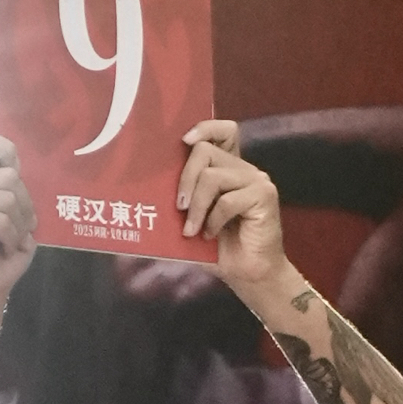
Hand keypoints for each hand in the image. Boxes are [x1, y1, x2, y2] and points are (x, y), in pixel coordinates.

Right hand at [0, 133, 36, 304]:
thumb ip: (16, 190)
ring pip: (8, 199)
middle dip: (26, 206)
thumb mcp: (16, 216)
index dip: (5, 150)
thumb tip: (18, 173)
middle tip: (20, 229)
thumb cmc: (1, 254)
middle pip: (10, 176)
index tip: (17, 174)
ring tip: (10, 240)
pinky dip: (11, 238)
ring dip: (18, 226)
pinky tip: (2, 247)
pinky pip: (1, 219)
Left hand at [177, 120, 287, 290]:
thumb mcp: (191, 221)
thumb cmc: (218, 249)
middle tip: (179, 207)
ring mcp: (256, 181)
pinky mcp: (264, 197)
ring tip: (191, 229)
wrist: (248, 275)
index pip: (223, 131)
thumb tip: (138, 196)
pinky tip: (210, 235)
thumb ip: (179, 201)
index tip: (184, 141)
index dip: (204, 128)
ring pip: (213, 176)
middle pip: (206, 151)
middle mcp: (244, 169)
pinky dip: (213, 220)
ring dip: (196, 206)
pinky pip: (228, 200)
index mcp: (227, 169)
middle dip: (185, 178)